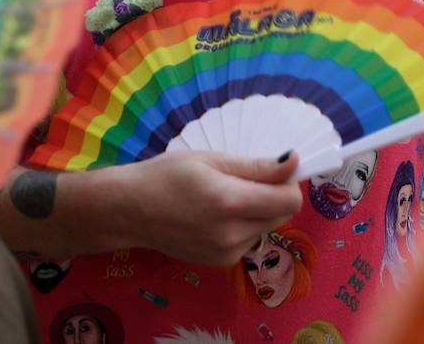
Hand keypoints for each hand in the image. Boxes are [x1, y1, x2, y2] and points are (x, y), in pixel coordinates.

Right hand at [124, 150, 301, 265]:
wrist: (130, 210)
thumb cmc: (166, 175)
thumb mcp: (211, 160)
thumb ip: (256, 167)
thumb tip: (293, 163)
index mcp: (230, 202)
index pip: (289, 200)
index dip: (287, 183)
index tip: (273, 171)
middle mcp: (232, 234)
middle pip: (282, 216)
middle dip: (273, 197)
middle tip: (243, 181)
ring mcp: (227, 253)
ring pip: (266, 229)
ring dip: (258, 213)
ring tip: (224, 198)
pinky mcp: (220, 263)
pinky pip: (248, 241)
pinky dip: (243, 227)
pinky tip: (215, 217)